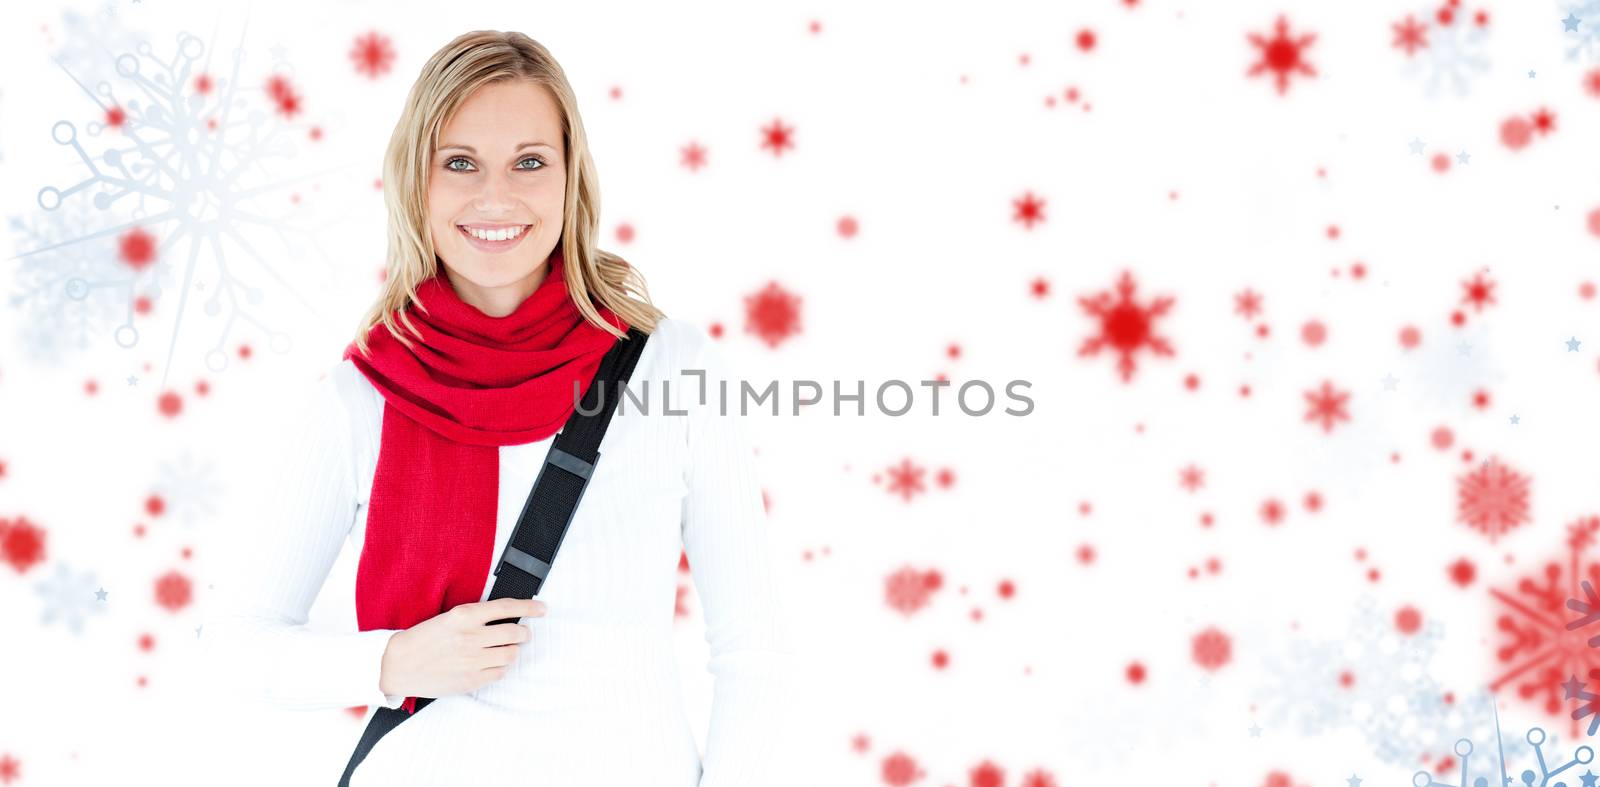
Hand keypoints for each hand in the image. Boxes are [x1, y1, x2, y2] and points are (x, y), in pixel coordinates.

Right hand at [378, 597, 546, 699]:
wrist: (398, 665)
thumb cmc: (423, 639)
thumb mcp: (448, 618)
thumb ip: (476, 617)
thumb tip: (507, 618)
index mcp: (464, 616)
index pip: (507, 608)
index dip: (529, 608)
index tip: (542, 609)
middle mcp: (471, 637)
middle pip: (515, 633)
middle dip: (524, 633)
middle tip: (522, 634)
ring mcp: (472, 660)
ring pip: (511, 655)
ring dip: (512, 651)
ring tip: (503, 650)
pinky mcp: (471, 680)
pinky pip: (500, 673)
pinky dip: (501, 668)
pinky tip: (491, 664)